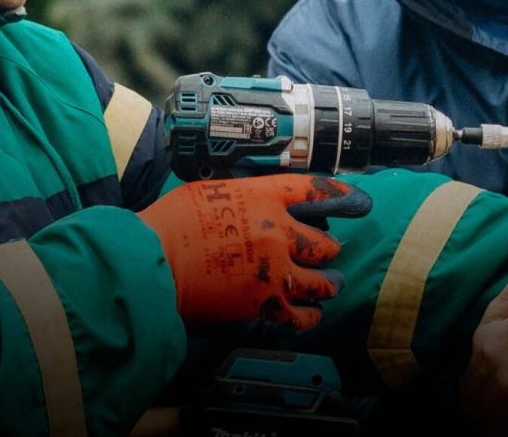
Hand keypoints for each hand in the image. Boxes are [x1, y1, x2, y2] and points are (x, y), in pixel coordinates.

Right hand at [137, 175, 370, 330]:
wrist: (150, 266)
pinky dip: (311, 316)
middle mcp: (277, 231)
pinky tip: (312, 315)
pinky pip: (304, 315)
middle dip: (328, 250)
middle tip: (327, 253)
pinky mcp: (266, 306)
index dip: (341, 194)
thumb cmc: (166, 227)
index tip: (357, 199)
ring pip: (324, 281)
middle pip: (326, 242)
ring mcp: (276, 271)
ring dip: (329, 283)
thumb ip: (239, 197)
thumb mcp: (206, 192)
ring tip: (331, 285)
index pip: (316, 190)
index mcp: (262, 198)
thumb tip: (248, 203)